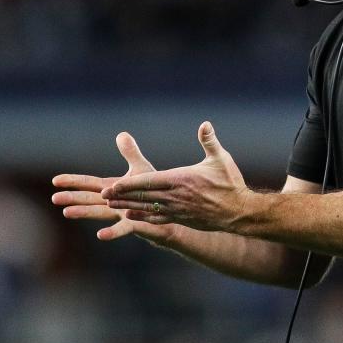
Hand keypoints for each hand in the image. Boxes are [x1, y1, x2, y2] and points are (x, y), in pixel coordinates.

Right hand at [51, 132, 172, 241]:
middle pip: (90, 199)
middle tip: (54, 199)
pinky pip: (123, 229)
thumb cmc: (152, 194)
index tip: (55, 180)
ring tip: (67, 213)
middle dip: (73, 198)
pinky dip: (112, 232)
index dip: (73, 182)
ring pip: (100, 213)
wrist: (169, 214)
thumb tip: (121, 134)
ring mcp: (122, 215)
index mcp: (113, 189)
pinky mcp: (136, 224)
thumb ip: (130, 154)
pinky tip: (100, 235)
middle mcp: (114, 203)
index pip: (90, 184)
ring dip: (84, 213)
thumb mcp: (140, 170)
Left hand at [101, 121, 250, 231]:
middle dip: (122, 196)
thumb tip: (205, 124)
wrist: (240, 212)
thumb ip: (210, 141)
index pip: (149, 182)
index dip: (128, 185)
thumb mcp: (221, 159)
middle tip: (102, 195)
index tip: (112, 185)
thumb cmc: (231, 184)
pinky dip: (142, 216)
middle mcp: (176, 197)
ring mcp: (177, 210)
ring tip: (109, 205)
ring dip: (127, 206)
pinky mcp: (181, 218)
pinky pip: (157, 218)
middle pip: (143, 196)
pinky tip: (130, 216)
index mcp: (181, 180)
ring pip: (147, 208)